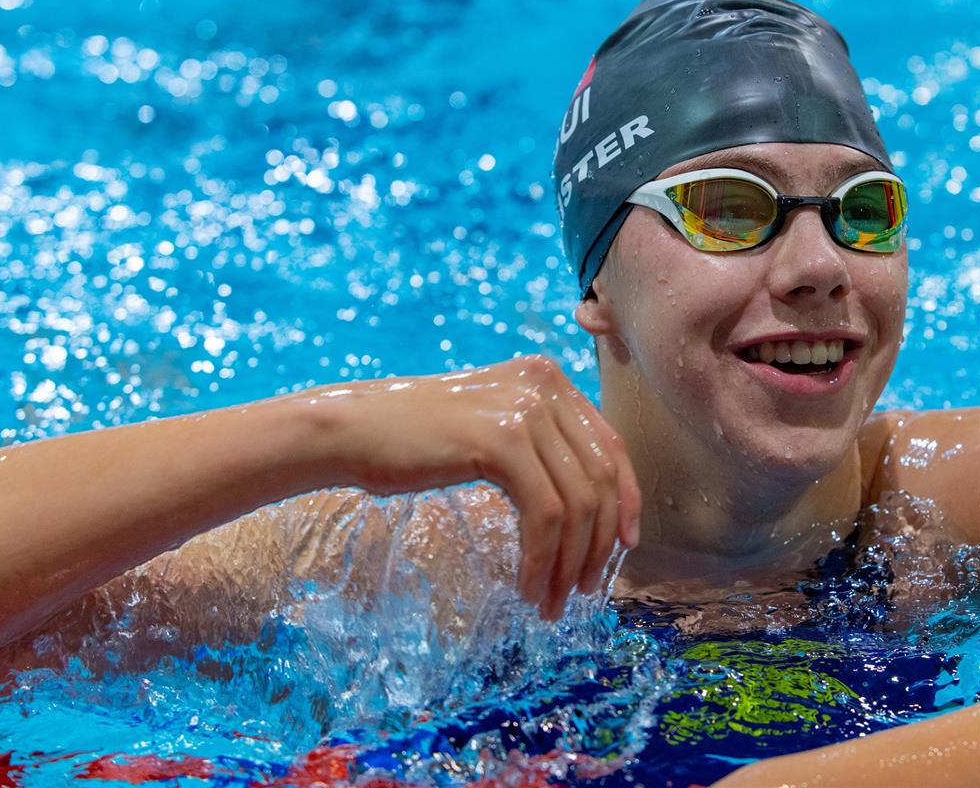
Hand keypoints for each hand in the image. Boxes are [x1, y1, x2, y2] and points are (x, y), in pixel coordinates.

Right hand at [299, 355, 641, 620]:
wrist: (353, 431)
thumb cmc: (415, 441)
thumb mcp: (491, 428)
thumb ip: (539, 446)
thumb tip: (590, 506)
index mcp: (548, 379)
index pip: (610, 445)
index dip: (626, 500)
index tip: (623, 546)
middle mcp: (545, 385)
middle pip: (602, 476)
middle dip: (598, 542)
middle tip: (582, 590)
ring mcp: (526, 408)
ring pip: (578, 502)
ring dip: (570, 562)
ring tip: (551, 600)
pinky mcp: (501, 439)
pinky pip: (545, 514)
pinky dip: (543, 558)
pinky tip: (529, 585)